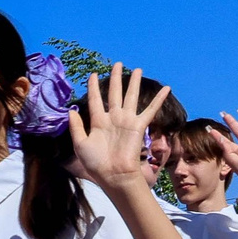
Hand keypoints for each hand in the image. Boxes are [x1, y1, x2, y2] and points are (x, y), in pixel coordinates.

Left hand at [66, 67, 172, 192]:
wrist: (113, 174)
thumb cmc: (96, 163)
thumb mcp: (80, 144)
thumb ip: (76, 126)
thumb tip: (71, 109)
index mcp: (98, 122)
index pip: (95, 100)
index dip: (93, 87)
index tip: (92, 74)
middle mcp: (113, 119)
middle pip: (114, 93)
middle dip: (115, 78)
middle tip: (117, 64)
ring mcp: (127, 121)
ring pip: (131, 96)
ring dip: (134, 83)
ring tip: (138, 69)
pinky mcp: (138, 126)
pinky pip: (150, 109)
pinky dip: (158, 99)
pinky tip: (166, 88)